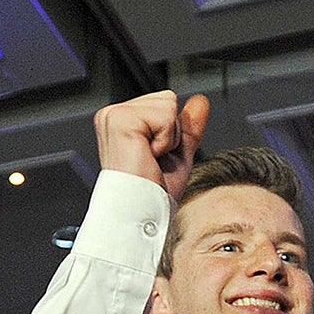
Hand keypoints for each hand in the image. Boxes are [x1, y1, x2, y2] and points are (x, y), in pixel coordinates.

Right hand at [94, 92, 210, 203]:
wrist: (139, 215)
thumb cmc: (149, 195)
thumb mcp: (177, 155)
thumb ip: (187, 126)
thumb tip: (200, 101)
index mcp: (121, 121)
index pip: (164, 102)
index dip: (170, 132)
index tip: (153, 158)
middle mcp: (113, 115)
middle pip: (167, 99)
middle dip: (170, 133)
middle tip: (152, 160)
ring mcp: (113, 116)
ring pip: (167, 104)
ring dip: (168, 138)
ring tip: (149, 159)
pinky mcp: (120, 121)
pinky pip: (165, 116)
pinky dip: (165, 141)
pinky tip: (147, 157)